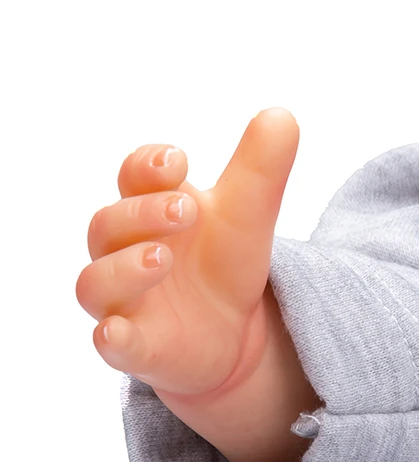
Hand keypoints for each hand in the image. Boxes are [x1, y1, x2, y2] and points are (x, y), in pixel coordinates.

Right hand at [78, 108, 299, 399]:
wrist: (236, 327)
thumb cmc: (226, 256)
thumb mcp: (252, 208)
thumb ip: (263, 164)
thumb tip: (279, 114)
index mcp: (155, 206)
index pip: (133, 175)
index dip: (146, 164)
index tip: (177, 161)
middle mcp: (127, 250)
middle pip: (108, 223)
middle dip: (142, 211)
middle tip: (186, 208)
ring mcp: (126, 300)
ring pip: (95, 282)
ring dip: (124, 266)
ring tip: (161, 257)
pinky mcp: (137, 346)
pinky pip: (111, 342)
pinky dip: (111, 337)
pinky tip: (115, 332)